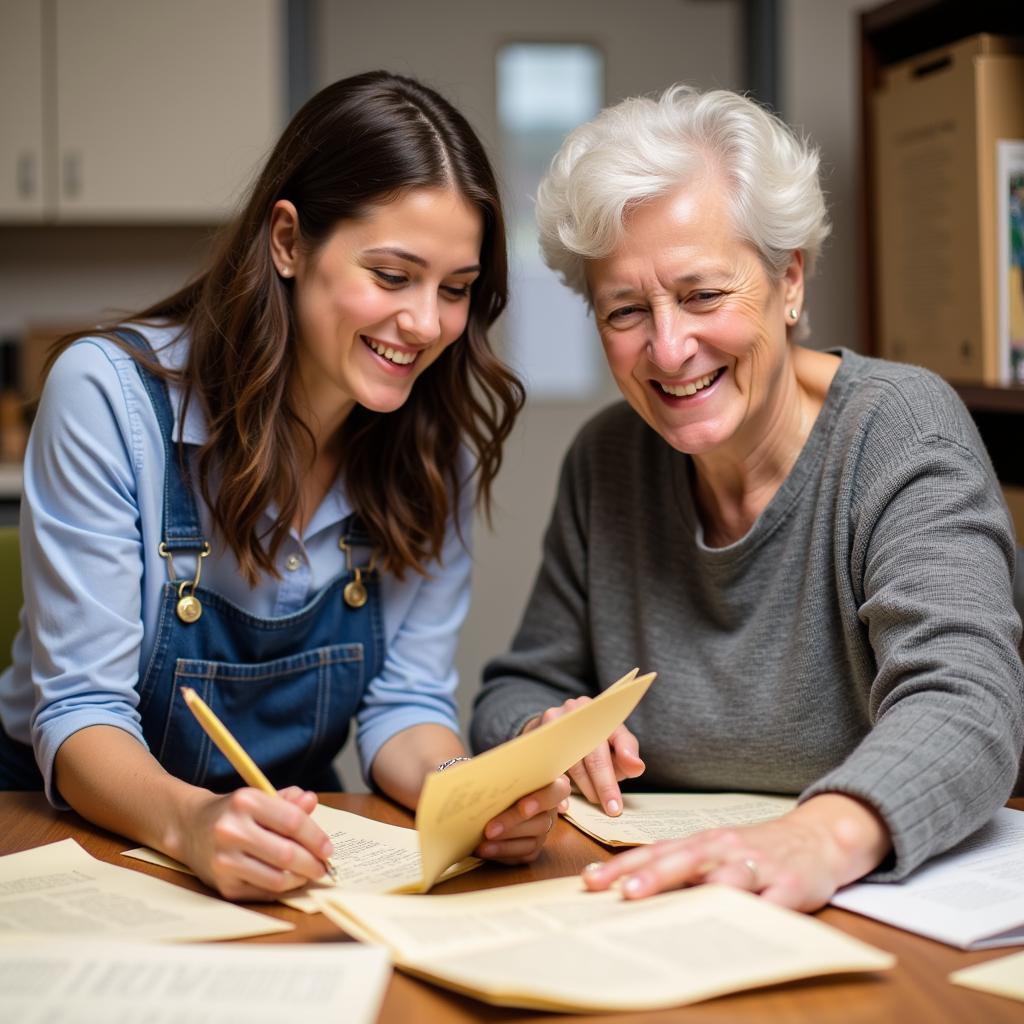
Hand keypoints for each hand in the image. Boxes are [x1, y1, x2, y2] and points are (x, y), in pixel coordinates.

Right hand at [180, 786, 335, 900]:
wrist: (190, 827)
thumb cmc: (234, 812)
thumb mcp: (259, 797)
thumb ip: (288, 800)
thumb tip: (312, 800)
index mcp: (245, 801)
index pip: (292, 821)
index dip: (316, 837)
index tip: (328, 848)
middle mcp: (231, 830)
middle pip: (286, 853)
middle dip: (312, 863)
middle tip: (323, 867)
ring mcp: (224, 860)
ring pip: (276, 877)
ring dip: (300, 879)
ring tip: (308, 875)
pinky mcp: (222, 885)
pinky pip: (263, 891)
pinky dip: (282, 889)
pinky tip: (289, 881)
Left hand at [475, 774, 571, 863]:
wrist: (495, 796)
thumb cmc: (501, 779)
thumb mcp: (504, 770)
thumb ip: (502, 771)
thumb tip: (480, 769)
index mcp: (551, 784)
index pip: (558, 791)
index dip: (542, 801)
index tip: (523, 807)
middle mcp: (551, 810)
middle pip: (542, 821)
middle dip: (513, 825)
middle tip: (489, 830)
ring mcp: (544, 831)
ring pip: (533, 841)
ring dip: (505, 844)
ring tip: (482, 844)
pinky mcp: (533, 848)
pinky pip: (523, 855)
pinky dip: (503, 854)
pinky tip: (486, 850)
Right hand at [525, 697, 644, 814]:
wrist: (558, 726)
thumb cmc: (593, 740)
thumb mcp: (615, 743)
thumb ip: (627, 755)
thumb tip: (637, 767)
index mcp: (603, 710)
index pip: (615, 741)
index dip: (614, 776)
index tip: (616, 806)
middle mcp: (577, 709)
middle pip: (591, 754)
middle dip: (601, 786)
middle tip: (608, 809)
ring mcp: (554, 719)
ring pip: (569, 760)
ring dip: (582, 786)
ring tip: (592, 801)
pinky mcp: (536, 732)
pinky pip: (547, 763)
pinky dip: (556, 786)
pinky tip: (563, 803)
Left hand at [581, 795, 890, 911]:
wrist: (820, 836)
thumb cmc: (759, 849)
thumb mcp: (717, 850)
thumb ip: (684, 867)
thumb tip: (631, 889)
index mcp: (703, 842)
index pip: (655, 852)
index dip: (621, 867)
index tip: (588, 881)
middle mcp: (725, 849)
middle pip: (681, 861)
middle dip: (648, 877)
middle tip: (618, 893)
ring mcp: (757, 866)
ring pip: (721, 877)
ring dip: (693, 889)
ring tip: (671, 904)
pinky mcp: (788, 887)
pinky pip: (767, 903)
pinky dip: (750, 912)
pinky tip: (730, 924)